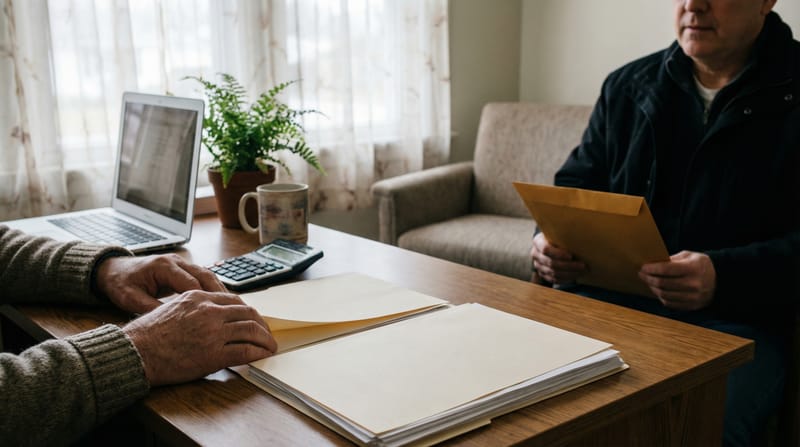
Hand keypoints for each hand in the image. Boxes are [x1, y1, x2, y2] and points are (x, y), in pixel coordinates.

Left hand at [95, 254, 225, 313]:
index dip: (205, 299)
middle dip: (220, 294)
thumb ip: (150, 308)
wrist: (114, 270)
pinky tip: (222, 303)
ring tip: (234, 308)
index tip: (216, 315)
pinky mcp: (183, 269)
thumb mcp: (130, 298)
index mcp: (163, 266)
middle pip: (205, 276)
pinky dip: (214, 290)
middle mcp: (176, 262)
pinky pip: (204, 278)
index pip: (190, 282)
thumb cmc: (121, 283)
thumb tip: (170, 323)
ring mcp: (181, 264)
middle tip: (233, 311)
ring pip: (208, 276)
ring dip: (220, 292)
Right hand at [122, 290, 277, 385]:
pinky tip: (262, 355)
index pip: (233, 299)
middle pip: (247, 312)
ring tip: (270, 346)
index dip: (247, 310)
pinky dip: (258, 353)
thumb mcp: (171, 308)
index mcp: (197, 297)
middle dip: (261, 323)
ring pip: (251, 329)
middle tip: (266, 332)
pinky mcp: (214, 354)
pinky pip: (245, 351)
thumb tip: (209, 315)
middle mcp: (208, 311)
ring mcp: (213, 332)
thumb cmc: (146, 334)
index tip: (252, 318)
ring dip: (265, 338)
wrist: (134, 352)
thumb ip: (193, 308)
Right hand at [530, 233, 586, 284]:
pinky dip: (566, 279)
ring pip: (553, 273)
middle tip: (583, 265)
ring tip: (582, 271)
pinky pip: (554, 279)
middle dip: (568, 265)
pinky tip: (576, 276)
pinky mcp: (542, 274)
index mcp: (538, 242)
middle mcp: (535, 254)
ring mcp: (538, 265)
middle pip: (551, 263)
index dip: (558, 254)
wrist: (549, 243)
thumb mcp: (557, 233)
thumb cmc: (557, 236)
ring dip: (569, 273)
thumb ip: (564, 234)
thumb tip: (581, 234)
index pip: (546, 249)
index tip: (571, 256)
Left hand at [638, 250, 715, 310]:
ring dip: (653, 288)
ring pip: (664, 295)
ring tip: (649, 282)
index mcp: (693, 268)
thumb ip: (671, 259)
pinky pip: (671, 304)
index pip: (665, 270)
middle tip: (642, 274)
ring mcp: (693, 297)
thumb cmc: (701, 265)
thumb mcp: (689, 256)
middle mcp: (693, 284)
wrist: (721, 279)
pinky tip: (658, 291)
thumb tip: (652, 263)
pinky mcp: (692, 306)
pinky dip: (661, 297)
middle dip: (648, 278)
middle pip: (662, 284)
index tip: (643, 267)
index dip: (651, 269)